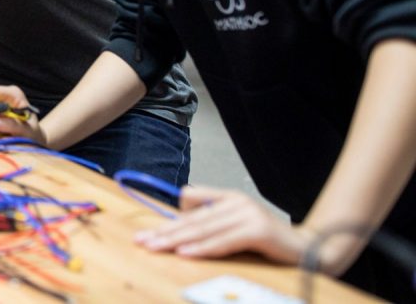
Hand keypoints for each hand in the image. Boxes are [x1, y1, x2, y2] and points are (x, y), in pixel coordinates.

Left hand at [134, 185, 328, 269]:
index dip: (169, 219)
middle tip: (142, 241)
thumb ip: (213, 225)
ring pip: (203, 229)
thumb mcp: (237, 229)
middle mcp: (236, 201)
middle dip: (165, 232)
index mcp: (229, 197)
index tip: (148, 233)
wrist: (309, 249)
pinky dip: (202, 248)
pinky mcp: (257, 230)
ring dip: (177, 240)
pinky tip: (185, 253)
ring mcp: (247, 213)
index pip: (191, 204)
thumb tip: (180, 229)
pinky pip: (223, 241)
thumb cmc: (269, 243)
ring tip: (156, 247)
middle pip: (193, 219)